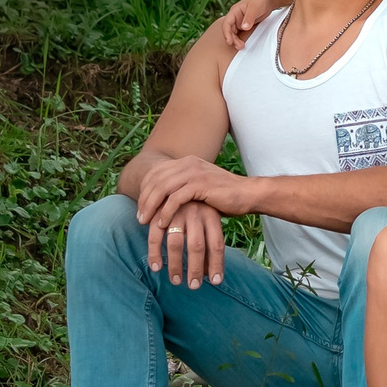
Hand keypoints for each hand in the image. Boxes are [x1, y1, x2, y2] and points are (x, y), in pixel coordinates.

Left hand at [135, 155, 256, 236]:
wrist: (247, 194)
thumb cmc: (225, 196)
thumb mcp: (200, 187)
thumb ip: (183, 188)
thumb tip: (166, 200)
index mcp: (186, 162)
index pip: (156, 172)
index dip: (144, 190)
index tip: (141, 208)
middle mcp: (188, 163)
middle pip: (155, 179)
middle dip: (144, 200)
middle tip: (140, 218)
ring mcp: (194, 172)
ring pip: (162, 188)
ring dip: (151, 206)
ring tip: (146, 222)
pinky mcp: (201, 185)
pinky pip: (175, 198)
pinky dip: (166, 212)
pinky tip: (163, 223)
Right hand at [144, 199, 227, 289]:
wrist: (178, 177)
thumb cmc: (198, 207)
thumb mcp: (210, 218)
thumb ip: (210, 243)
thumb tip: (213, 274)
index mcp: (212, 216)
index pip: (217, 244)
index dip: (217, 264)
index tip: (216, 282)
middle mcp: (195, 213)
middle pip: (197, 246)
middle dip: (195, 268)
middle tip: (194, 286)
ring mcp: (176, 212)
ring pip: (176, 243)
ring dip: (175, 265)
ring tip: (176, 281)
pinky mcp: (159, 213)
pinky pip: (155, 236)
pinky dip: (155, 253)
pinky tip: (156, 268)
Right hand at [221, 0, 260, 50]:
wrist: (269, 0)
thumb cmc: (260, 1)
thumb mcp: (254, 8)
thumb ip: (249, 18)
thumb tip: (243, 27)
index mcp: (234, 12)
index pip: (226, 23)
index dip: (226, 33)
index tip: (229, 41)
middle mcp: (235, 17)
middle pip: (230, 30)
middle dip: (232, 39)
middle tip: (239, 46)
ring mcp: (240, 22)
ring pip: (234, 34)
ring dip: (236, 40)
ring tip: (241, 47)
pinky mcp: (246, 26)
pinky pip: (240, 34)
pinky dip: (241, 39)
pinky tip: (244, 43)